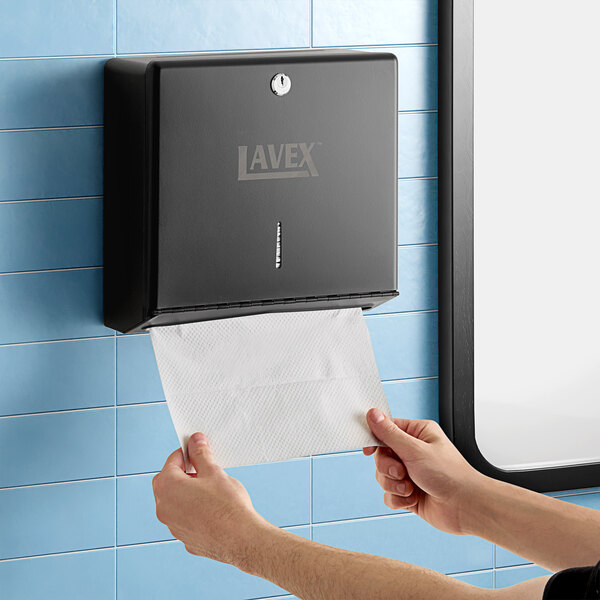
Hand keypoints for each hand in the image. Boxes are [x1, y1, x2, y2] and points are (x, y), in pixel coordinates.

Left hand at [152, 432, 274, 566]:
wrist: (241, 539)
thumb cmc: (227, 506)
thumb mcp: (214, 472)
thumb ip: (201, 454)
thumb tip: (195, 441)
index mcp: (168, 487)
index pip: (171, 461)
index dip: (186, 454)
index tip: (198, 452)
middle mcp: (164, 508)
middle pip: (168, 482)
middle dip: (183, 473)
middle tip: (204, 471)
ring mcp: (173, 526)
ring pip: (176, 502)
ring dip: (188, 493)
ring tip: (211, 491)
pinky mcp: (185, 538)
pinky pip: (185, 519)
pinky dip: (193, 512)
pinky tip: (213, 510)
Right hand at [363, 409, 484, 534]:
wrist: (466, 508)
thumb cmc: (450, 475)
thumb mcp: (415, 450)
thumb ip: (390, 434)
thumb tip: (372, 414)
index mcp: (418, 433)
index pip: (387, 429)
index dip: (375, 439)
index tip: (368, 449)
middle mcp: (413, 452)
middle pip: (381, 455)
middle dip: (388, 468)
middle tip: (401, 472)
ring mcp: (411, 473)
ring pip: (383, 476)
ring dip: (393, 485)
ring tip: (410, 488)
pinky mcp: (409, 493)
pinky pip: (389, 494)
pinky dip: (398, 499)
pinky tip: (412, 499)